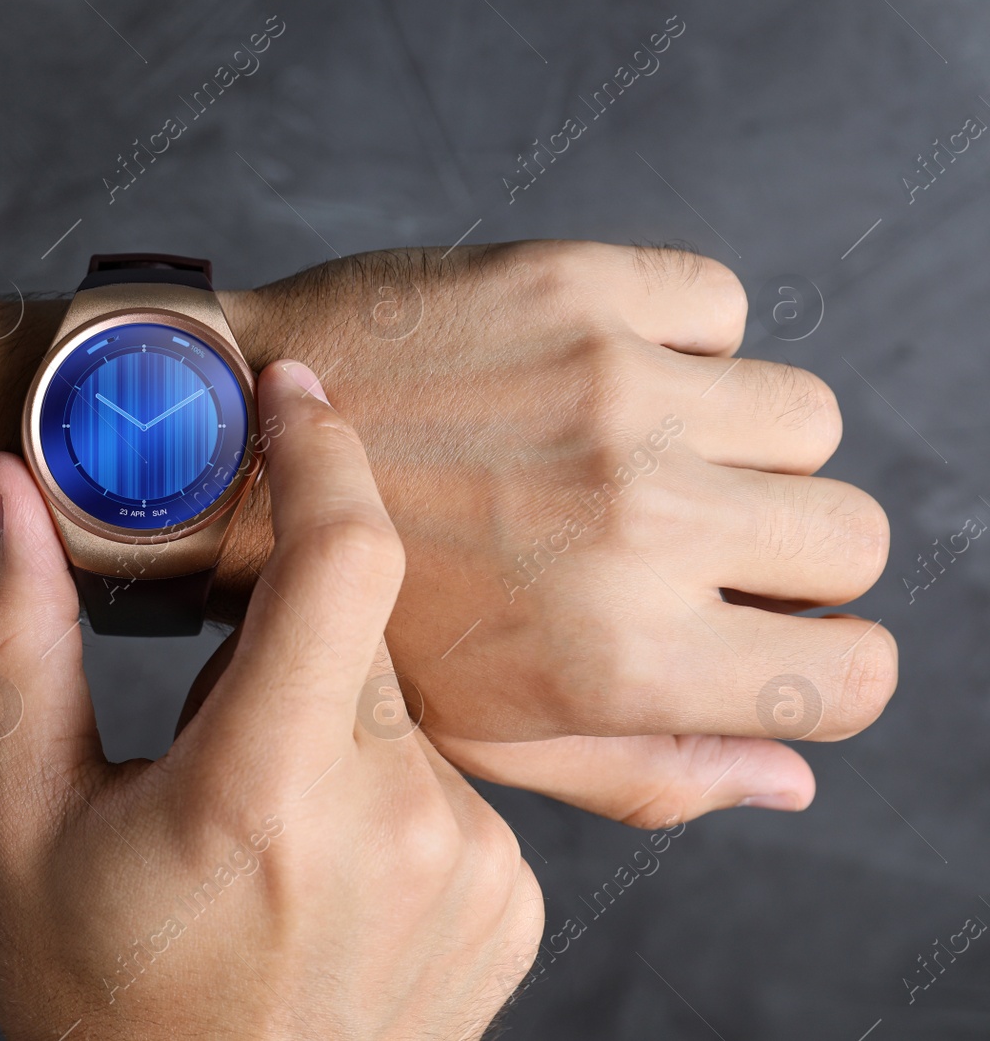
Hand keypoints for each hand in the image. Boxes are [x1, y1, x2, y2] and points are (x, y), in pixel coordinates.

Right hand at [0, 361, 541, 1039]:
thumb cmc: (101, 1007)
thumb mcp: (26, 826)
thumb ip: (19, 645)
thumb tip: (7, 495)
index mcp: (265, 797)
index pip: (343, 559)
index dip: (321, 451)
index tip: (289, 396)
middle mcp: (399, 827)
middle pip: (358, 629)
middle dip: (280, 635)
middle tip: (206, 728)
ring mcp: (473, 868)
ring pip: (400, 703)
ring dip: (329, 716)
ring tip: (259, 834)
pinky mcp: (513, 899)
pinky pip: (448, 775)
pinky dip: (381, 784)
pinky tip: (320, 870)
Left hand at [213, 242, 895, 824]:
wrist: (213, 457)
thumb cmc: (342, 613)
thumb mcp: (478, 734)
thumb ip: (641, 771)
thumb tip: (790, 779)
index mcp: (621, 654)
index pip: (854, 674)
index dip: (819, 661)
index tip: (759, 631)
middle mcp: (637, 520)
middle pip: (849, 536)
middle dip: (785, 550)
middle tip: (682, 541)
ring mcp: (610, 390)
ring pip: (802, 415)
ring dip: (732, 439)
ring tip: (618, 455)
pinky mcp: (573, 287)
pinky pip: (720, 304)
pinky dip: (678, 337)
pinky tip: (583, 374)